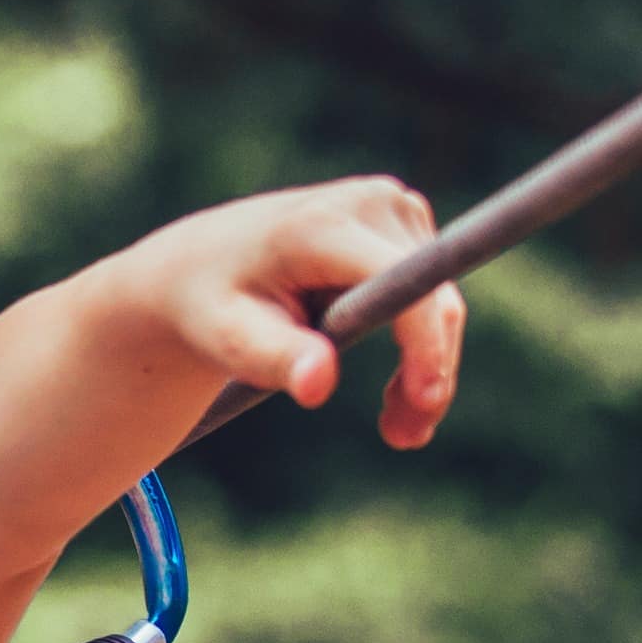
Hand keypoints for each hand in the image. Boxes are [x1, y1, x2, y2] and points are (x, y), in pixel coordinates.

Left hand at [125, 176, 465, 448]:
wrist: (201, 266)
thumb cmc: (209, 306)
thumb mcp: (227, 339)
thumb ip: (275, 358)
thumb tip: (317, 385)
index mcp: (321, 226)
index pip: (402, 286)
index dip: (424, 344)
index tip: (424, 401)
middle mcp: (368, 202)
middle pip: (432, 298)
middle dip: (428, 373)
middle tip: (404, 439)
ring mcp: (391, 205)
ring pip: (440, 300)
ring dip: (429, 365)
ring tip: (399, 428)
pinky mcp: (401, 220)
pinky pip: (431, 291)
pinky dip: (421, 343)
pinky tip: (398, 391)